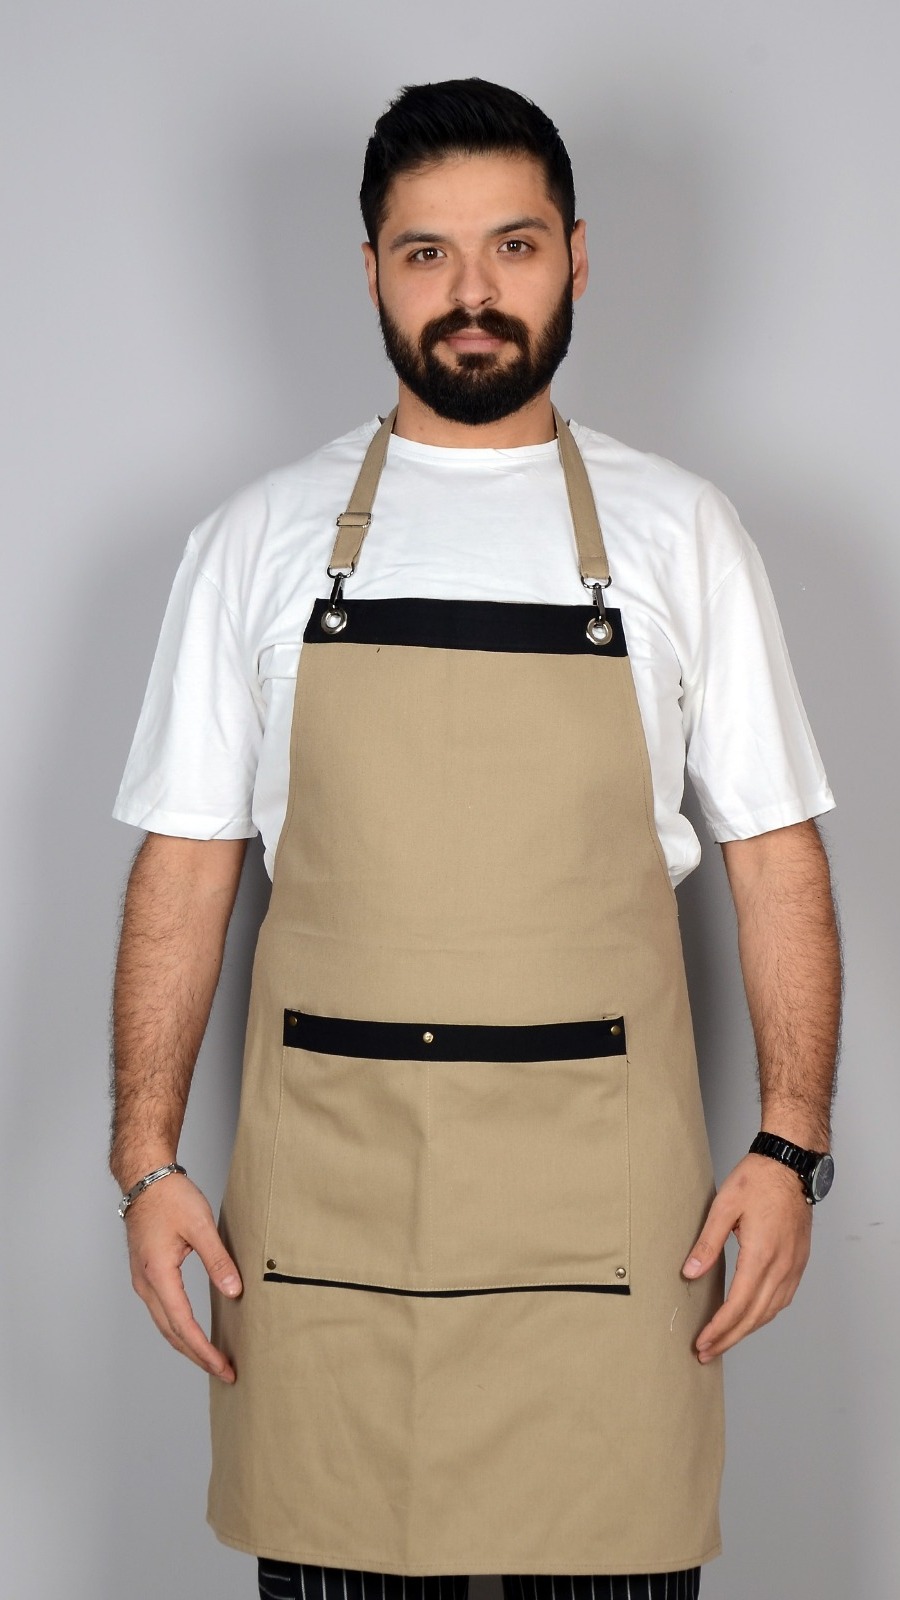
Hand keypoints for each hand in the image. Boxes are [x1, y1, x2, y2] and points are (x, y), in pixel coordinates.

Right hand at [124, 1173, 241, 1381]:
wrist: (145, 1179)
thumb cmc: (171, 1198)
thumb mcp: (200, 1226)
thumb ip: (218, 1260)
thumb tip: (234, 1292)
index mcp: (158, 1275)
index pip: (183, 1325)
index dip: (204, 1350)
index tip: (224, 1366)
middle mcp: (146, 1284)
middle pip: (172, 1333)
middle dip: (198, 1356)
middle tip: (225, 1372)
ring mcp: (143, 1282)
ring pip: (165, 1325)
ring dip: (188, 1345)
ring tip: (213, 1360)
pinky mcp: (147, 1276)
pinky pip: (163, 1312)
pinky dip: (179, 1329)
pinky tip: (195, 1333)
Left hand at [682, 1154, 811, 1361]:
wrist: (791, 1165)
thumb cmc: (758, 1179)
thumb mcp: (723, 1206)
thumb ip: (707, 1243)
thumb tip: (690, 1273)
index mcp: (761, 1254)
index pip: (738, 1305)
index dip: (719, 1329)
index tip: (702, 1342)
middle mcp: (781, 1266)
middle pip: (754, 1316)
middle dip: (729, 1338)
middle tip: (706, 1352)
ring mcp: (793, 1266)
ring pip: (770, 1311)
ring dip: (747, 1330)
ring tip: (724, 1340)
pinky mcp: (798, 1262)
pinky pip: (782, 1299)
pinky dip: (764, 1315)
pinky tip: (751, 1317)